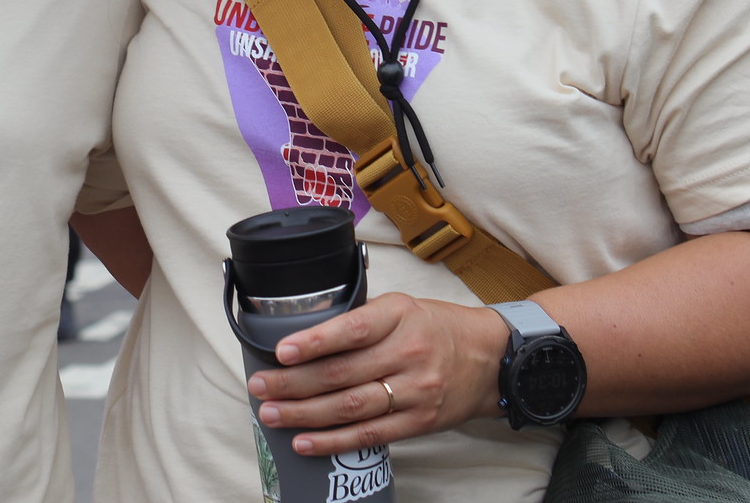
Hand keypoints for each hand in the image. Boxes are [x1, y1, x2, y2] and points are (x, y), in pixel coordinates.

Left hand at [246, 292, 509, 457]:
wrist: (491, 358)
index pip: (353, 329)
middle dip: (293, 382)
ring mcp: (415, 391)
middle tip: (259, 386)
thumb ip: (360, 320)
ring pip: (351, 407)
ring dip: (305, 413)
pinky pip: (370, 435)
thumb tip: (302, 337)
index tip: (281, 351)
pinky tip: (305, 442)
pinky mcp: (419, 422)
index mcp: (399, 316)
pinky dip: (334, 441)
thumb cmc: (435, 327)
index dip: (315, 341)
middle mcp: (408, 353)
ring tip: (272, 413)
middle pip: (342, 373)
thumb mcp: (401, 307)